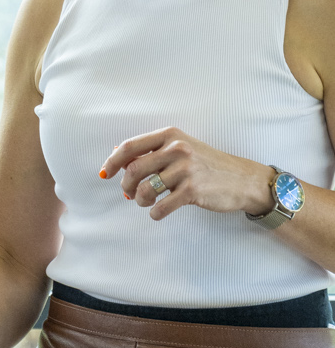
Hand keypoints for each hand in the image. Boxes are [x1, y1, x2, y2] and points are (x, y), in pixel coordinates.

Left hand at [101, 128, 274, 220]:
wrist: (241, 178)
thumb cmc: (206, 164)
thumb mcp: (181, 147)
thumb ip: (153, 150)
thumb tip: (117, 153)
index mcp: (170, 135)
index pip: (130, 146)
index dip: (113, 161)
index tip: (106, 173)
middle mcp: (176, 149)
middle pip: (134, 169)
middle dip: (126, 185)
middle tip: (129, 193)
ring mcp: (185, 170)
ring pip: (145, 189)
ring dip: (140, 200)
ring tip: (146, 202)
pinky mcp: (193, 191)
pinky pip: (161, 207)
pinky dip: (155, 213)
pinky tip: (158, 212)